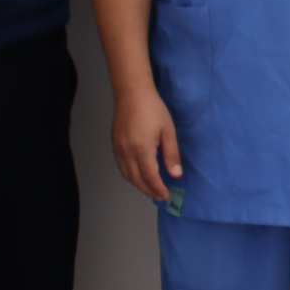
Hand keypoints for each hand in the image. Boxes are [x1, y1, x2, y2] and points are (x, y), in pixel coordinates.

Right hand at [112, 84, 181, 200]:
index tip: (166, 195)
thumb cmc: (153, 109)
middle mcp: (127, 152)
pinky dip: (130, 175)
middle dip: (148, 190)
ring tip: (151, 189)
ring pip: (127, 175)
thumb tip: (176, 174)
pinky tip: (138, 175)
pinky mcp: (114, 145)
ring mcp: (118, 149)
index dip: (158, 189)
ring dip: (138, 185)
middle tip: (160, 196)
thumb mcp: (168, 131)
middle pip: (136, 180)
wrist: (132, 93)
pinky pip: (121, 167)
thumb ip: (171, 154)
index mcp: (142, 149)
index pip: (150, 177)